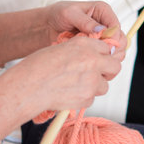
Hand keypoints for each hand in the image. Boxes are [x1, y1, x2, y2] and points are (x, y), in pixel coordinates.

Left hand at [0, 1, 126, 65]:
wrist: (46, 27)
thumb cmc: (57, 15)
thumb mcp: (69, 14)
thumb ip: (85, 22)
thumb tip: (101, 31)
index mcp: (103, 12)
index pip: (116, 27)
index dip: (113, 39)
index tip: (104, 47)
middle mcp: (106, 25)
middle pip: (121, 42)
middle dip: (112, 51)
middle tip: (97, 56)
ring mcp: (103, 39)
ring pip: (116, 53)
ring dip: (105, 58)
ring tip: (90, 59)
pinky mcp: (97, 49)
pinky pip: (105, 59)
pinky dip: (99, 62)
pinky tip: (88, 63)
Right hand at [7, 34, 121, 114]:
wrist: (28, 87)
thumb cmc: (39, 67)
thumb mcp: (62, 48)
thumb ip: (83, 50)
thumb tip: (99, 55)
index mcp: (84, 45)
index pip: (107, 49)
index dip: (103, 55)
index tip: (99, 59)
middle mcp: (92, 61)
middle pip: (115, 66)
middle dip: (108, 70)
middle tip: (98, 73)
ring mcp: (92, 81)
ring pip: (104, 85)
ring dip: (95, 86)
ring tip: (76, 84)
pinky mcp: (88, 97)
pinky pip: (92, 98)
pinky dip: (84, 97)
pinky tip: (69, 92)